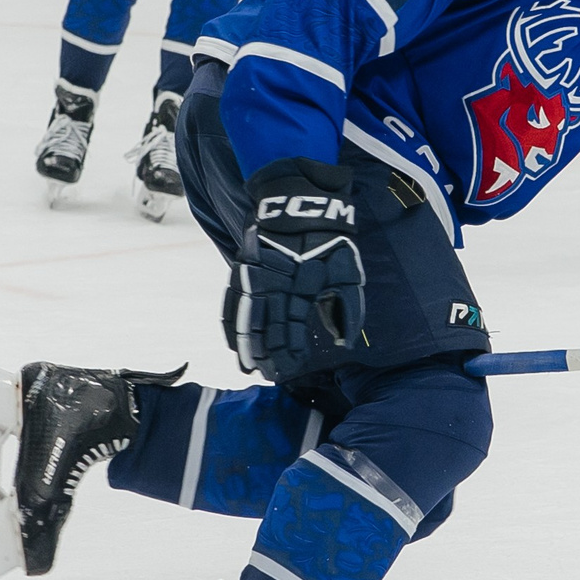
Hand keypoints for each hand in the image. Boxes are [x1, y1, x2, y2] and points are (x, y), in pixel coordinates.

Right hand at [226, 160, 364, 382]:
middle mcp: (271, 287)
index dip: (288, 353)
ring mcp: (253, 278)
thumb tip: (342, 341)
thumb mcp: (347, 272)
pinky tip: (231, 342)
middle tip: (268, 375)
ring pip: (245, 320)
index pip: (289, 331)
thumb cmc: (330, 240)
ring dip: (246, 345)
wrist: (302, 203)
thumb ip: (346, 307)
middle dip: (266, 355)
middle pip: (264, 330)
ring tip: (247, 367)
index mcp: (298, 290)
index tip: (290, 371)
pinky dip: (231, 323)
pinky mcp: (243, 269)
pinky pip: (232, 301)